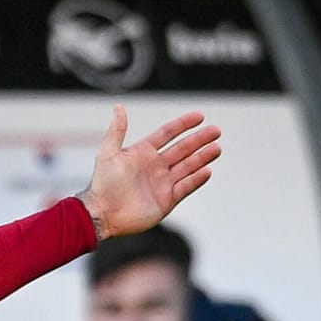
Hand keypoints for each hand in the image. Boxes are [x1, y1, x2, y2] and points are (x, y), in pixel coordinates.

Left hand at [77, 105, 220, 239]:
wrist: (103, 214)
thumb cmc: (103, 184)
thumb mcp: (108, 153)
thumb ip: (117, 131)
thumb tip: (119, 106)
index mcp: (144, 152)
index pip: (168, 133)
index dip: (183, 125)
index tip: (200, 116)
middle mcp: (156, 166)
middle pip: (183, 149)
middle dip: (200, 140)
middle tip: (216, 131)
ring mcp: (163, 183)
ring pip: (188, 166)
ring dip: (203, 157)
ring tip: (217, 148)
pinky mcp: (167, 200)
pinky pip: (185, 187)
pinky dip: (196, 179)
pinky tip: (207, 170)